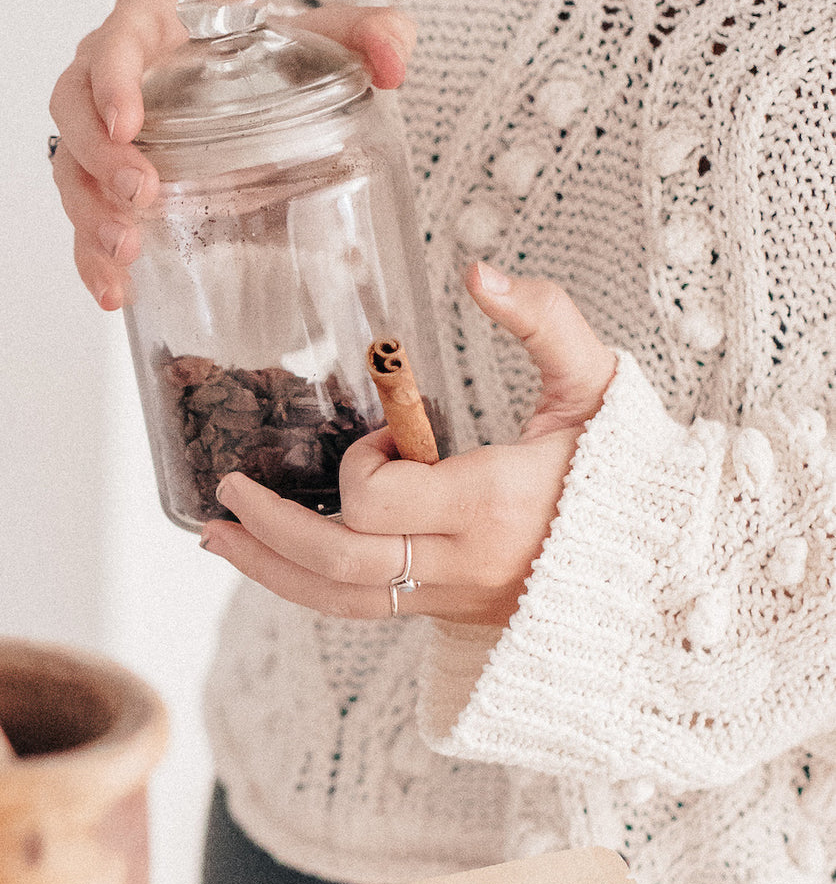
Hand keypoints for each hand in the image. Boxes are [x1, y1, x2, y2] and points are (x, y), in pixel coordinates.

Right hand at [49, 0, 417, 310]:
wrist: (245, 79)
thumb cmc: (264, 49)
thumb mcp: (319, 33)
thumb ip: (368, 31)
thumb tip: (394, 59)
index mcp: (152, 22)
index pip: (116, 38)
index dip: (111, 78)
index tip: (130, 122)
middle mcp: (109, 73)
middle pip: (73, 107)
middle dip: (100, 157)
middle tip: (142, 196)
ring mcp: (100, 131)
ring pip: (69, 166)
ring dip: (88, 213)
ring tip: (125, 253)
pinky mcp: (104, 183)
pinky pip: (80, 218)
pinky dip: (89, 257)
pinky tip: (114, 292)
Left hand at [201, 262, 618, 632]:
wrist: (666, 564)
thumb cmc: (630, 469)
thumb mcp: (598, 385)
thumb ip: (546, 320)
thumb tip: (480, 271)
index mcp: (493, 505)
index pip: (380, 501)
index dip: (359, 464)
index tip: (383, 432)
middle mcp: (465, 562)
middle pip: (341, 565)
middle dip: (271, 529)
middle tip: (225, 490)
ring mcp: (453, 597)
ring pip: (342, 604)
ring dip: (271, 573)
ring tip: (217, 540)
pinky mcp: (447, 612)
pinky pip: (364, 612)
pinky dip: (309, 590)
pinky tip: (273, 561)